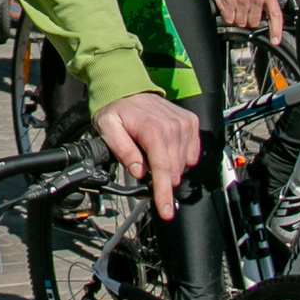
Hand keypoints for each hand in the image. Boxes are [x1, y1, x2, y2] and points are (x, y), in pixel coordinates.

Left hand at [92, 91, 201, 220]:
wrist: (128, 87)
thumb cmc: (116, 109)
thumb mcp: (107, 128)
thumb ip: (122, 150)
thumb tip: (138, 171)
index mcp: (153, 130)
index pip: (162, 169)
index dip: (163, 194)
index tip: (166, 212)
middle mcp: (174, 127)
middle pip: (173, 171)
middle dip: (159, 178)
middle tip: (142, 166)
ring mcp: (184, 124)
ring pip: (182, 165)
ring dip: (168, 167)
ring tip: (150, 152)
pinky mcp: (191, 123)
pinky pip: (191, 154)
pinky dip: (179, 158)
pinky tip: (165, 149)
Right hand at [210, 0, 283, 43]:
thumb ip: (268, 4)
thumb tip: (270, 22)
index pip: (275, 15)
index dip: (276, 31)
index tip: (275, 41)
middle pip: (254, 24)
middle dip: (249, 20)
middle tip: (245, 10)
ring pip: (241, 23)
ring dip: (238, 19)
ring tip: (237, 7)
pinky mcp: (229, 1)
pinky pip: (229, 20)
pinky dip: (228, 17)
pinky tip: (229, 7)